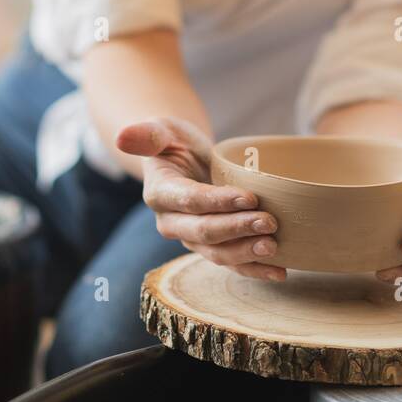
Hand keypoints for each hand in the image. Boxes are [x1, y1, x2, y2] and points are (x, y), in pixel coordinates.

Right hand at [115, 117, 286, 280]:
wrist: (182, 161)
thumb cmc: (175, 142)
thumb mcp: (162, 130)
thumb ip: (147, 133)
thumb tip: (122, 136)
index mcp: (159, 193)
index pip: (190, 200)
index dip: (218, 202)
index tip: (249, 197)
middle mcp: (172, 222)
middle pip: (205, 231)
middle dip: (237, 229)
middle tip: (269, 222)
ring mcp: (191, 239)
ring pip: (217, 253)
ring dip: (246, 254)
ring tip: (274, 247)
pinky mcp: (210, 248)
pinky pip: (231, 264)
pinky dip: (254, 270)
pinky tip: (279, 271)